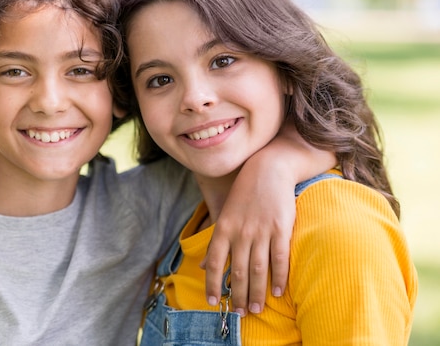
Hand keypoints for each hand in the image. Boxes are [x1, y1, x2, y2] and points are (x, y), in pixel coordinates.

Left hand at [203, 120, 335, 314]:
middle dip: (237, 295)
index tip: (213, 302)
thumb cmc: (245, 195)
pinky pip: (279, 258)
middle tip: (240, 313)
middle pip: (237, 272)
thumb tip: (203, 266)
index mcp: (224, 229)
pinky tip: (279, 292)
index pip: (214, 263)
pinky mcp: (281, 228)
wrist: (268, 170)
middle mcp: (240, 232)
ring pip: (257, 269)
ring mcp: (261, 231)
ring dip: (257, 292)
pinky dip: (279, 277)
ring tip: (256, 309)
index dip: (212, 285)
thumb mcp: (225, 216)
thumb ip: (216, 243)